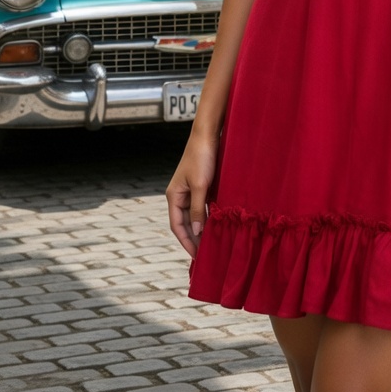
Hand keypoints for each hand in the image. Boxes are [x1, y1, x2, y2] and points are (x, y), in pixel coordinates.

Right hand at [166, 131, 218, 256]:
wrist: (208, 135)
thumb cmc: (201, 157)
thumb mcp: (201, 185)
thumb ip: (198, 209)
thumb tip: (197, 231)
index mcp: (174, 196)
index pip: (177, 226)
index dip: (186, 242)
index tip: (195, 256)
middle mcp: (180, 195)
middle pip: (185, 223)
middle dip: (193, 239)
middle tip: (205, 255)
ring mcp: (190, 191)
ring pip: (194, 216)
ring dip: (201, 229)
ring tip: (211, 245)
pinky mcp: (201, 186)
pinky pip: (203, 207)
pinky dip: (208, 217)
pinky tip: (216, 226)